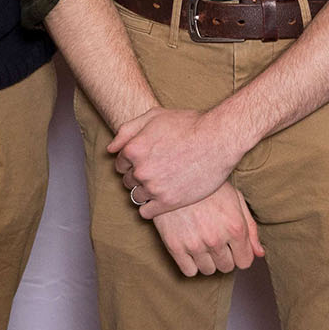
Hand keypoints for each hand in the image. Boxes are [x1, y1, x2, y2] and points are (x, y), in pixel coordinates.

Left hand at [108, 106, 246, 217]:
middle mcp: (140, 170)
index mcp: (133, 149)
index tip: (147, 160)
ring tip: (162, 183)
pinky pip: (146, 212)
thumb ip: (127, 131)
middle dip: (139, 176)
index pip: (120, 164)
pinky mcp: (168, 202)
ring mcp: (154, 188)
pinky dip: (151, 207)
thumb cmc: (188, 124)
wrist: (218, 139)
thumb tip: (110, 149)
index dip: (133, 161)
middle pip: (128, 180)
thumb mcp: (154, 117)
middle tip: (158, 170)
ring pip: (136, 196)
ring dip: (145, 191)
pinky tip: (163, 197)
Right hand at [151, 183, 263, 276]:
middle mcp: (216, 239)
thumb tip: (259, 254)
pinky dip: (190, 263)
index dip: (239, 253)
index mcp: (235, 227)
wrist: (175, 174)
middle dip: (224, 256)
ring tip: (202, 240)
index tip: (232, 245)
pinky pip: (189, 271)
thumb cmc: (208, 185)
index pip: (245, 262)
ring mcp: (194, 244)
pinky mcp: (174, 246)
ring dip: (207, 260)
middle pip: (226, 267)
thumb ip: (250, 228)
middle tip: (215, 239)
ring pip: (208, 270)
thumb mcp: (235, 199)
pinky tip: (189, 247)